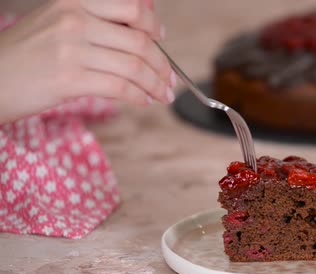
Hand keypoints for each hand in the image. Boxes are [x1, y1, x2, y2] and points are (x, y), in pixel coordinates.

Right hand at [0, 0, 174, 122]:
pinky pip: (120, 87)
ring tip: (162, 94)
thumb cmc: (25, 54)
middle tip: (169, 79)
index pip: (132, 8)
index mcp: (75, 1)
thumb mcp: (56, 21)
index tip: (162, 39)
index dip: (154, 25)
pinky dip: (139, 96)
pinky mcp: (69, 79)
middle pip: (140, 41)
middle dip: (163, 65)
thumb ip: (95, 22)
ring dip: (156, 84)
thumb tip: (142, 36)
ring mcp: (72, 49)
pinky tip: (143, 101)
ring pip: (134, 66)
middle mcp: (75, 19)